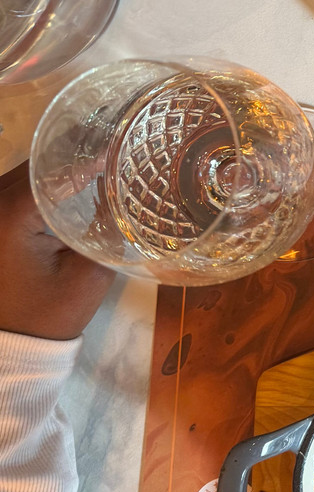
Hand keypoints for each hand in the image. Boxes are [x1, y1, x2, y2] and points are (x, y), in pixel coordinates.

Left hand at [0, 162, 115, 339]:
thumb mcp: (88, 277)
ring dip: (58, 164)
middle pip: (35, 164)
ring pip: (24, 173)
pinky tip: (71, 178)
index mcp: (8, 217)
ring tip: (98, 156)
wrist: (9, 347)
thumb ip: (108, 232)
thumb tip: (124, 193)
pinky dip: (43, 181)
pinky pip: (17, 189)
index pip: (51, 169)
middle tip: (115, 145)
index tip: (119, 144)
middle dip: (74, 151)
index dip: (87, 153)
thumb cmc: (47, 315)